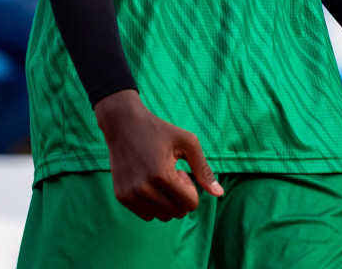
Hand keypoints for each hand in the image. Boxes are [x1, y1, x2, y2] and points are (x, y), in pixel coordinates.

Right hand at [93, 90, 223, 220]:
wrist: (123, 124)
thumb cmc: (159, 131)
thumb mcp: (187, 143)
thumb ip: (204, 170)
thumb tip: (220, 194)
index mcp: (161, 176)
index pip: (190, 204)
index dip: (190, 188)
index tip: (181, 171)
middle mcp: (144, 190)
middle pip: (177, 213)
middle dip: (180, 196)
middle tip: (170, 174)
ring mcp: (130, 195)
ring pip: (162, 217)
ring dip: (166, 201)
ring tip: (159, 178)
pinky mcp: (121, 197)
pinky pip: (147, 216)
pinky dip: (153, 204)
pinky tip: (148, 183)